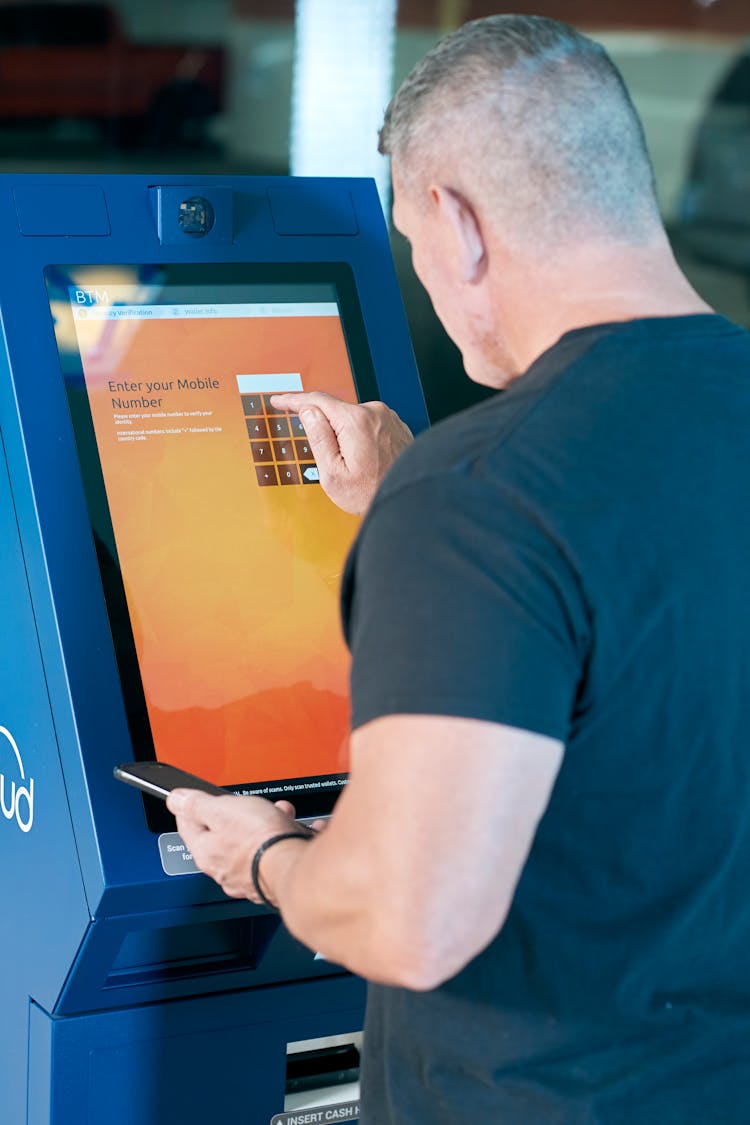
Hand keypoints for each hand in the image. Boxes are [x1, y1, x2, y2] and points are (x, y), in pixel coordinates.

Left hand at [166, 790, 308, 901]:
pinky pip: (274, 855)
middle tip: (249, 804)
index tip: (191, 799)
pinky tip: (296, 832)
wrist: (296, 865)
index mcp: (205, 853)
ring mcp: (248, 879)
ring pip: (250, 845)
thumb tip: (175, 800)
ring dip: (265, 826)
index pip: (186, 826)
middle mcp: (224, 871)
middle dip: (237, 815)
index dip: (189, 807)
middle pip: (222, 836)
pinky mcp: (271, 881)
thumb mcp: (222, 809)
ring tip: (280, 814)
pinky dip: (284, 842)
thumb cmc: (260, 839)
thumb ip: (197, 805)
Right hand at [270, 392, 412, 514]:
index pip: (316, 401)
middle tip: (330, 461)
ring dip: (345, 436)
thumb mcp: (332, 473)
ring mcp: (388, 418)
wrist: (409, 502)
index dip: (293, 400)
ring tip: (355, 468)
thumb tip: (308, 412)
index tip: (279, 400)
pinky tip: (367, 462)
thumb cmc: (372, 493)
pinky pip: (370, 426)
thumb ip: (318, 438)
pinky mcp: (396, 426)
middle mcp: (374, 413)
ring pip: (353, 420)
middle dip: (325, 430)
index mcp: (355, 421)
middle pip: (336, 412)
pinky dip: (361, 438)